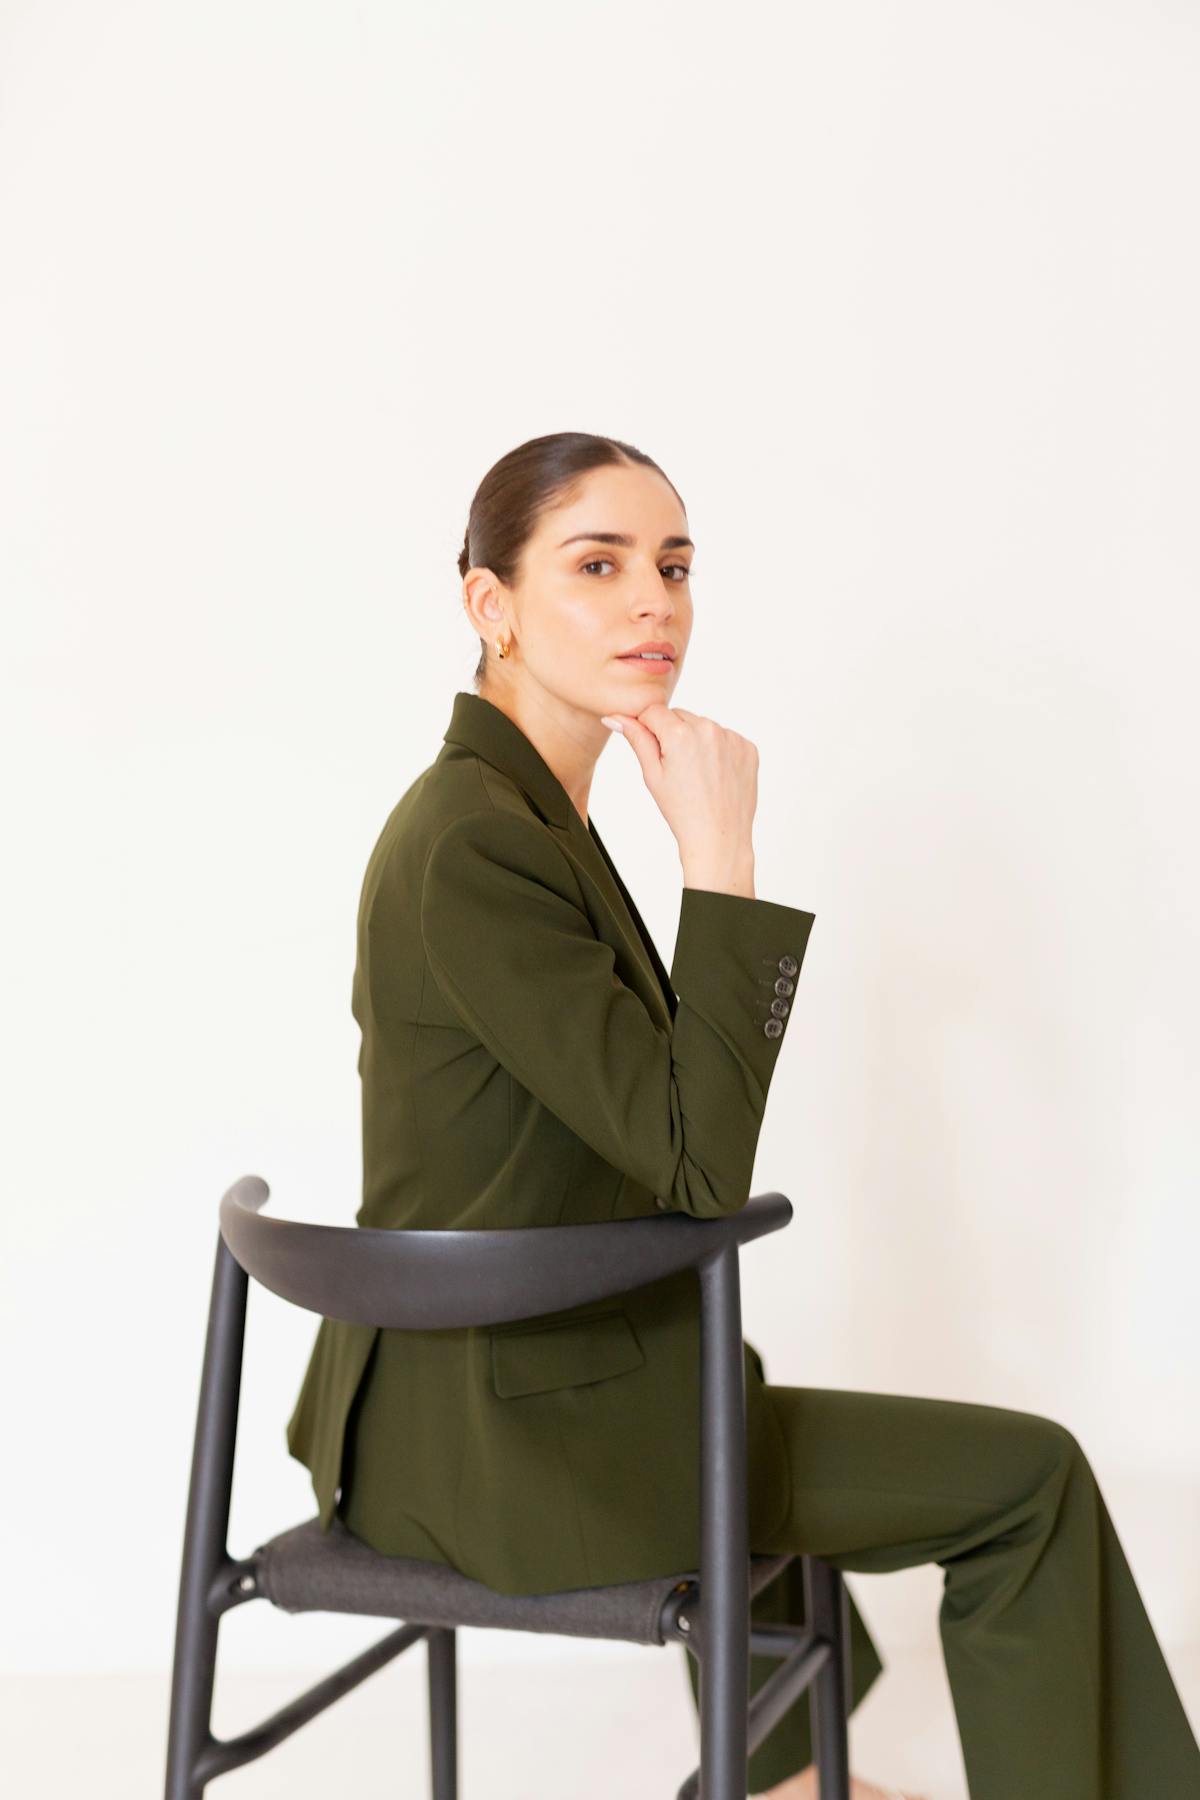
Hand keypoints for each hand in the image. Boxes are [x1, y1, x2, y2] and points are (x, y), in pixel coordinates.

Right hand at [599, 703, 757, 893]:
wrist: (719, 837)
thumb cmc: (682, 811)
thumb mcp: (652, 774)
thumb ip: (636, 738)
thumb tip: (615, 716)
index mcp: (680, 735)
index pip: (654, 711)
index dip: (648, 728)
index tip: (653, 750)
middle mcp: (709, 729)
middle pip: (679, 716)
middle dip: (673, 734)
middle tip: (676, 768)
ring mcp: (732, 738)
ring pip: (703, 726)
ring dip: (696, 741)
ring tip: (697, 774)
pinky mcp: (748, 748)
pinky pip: (726, 738)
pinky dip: (718, 750)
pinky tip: (715, 775)